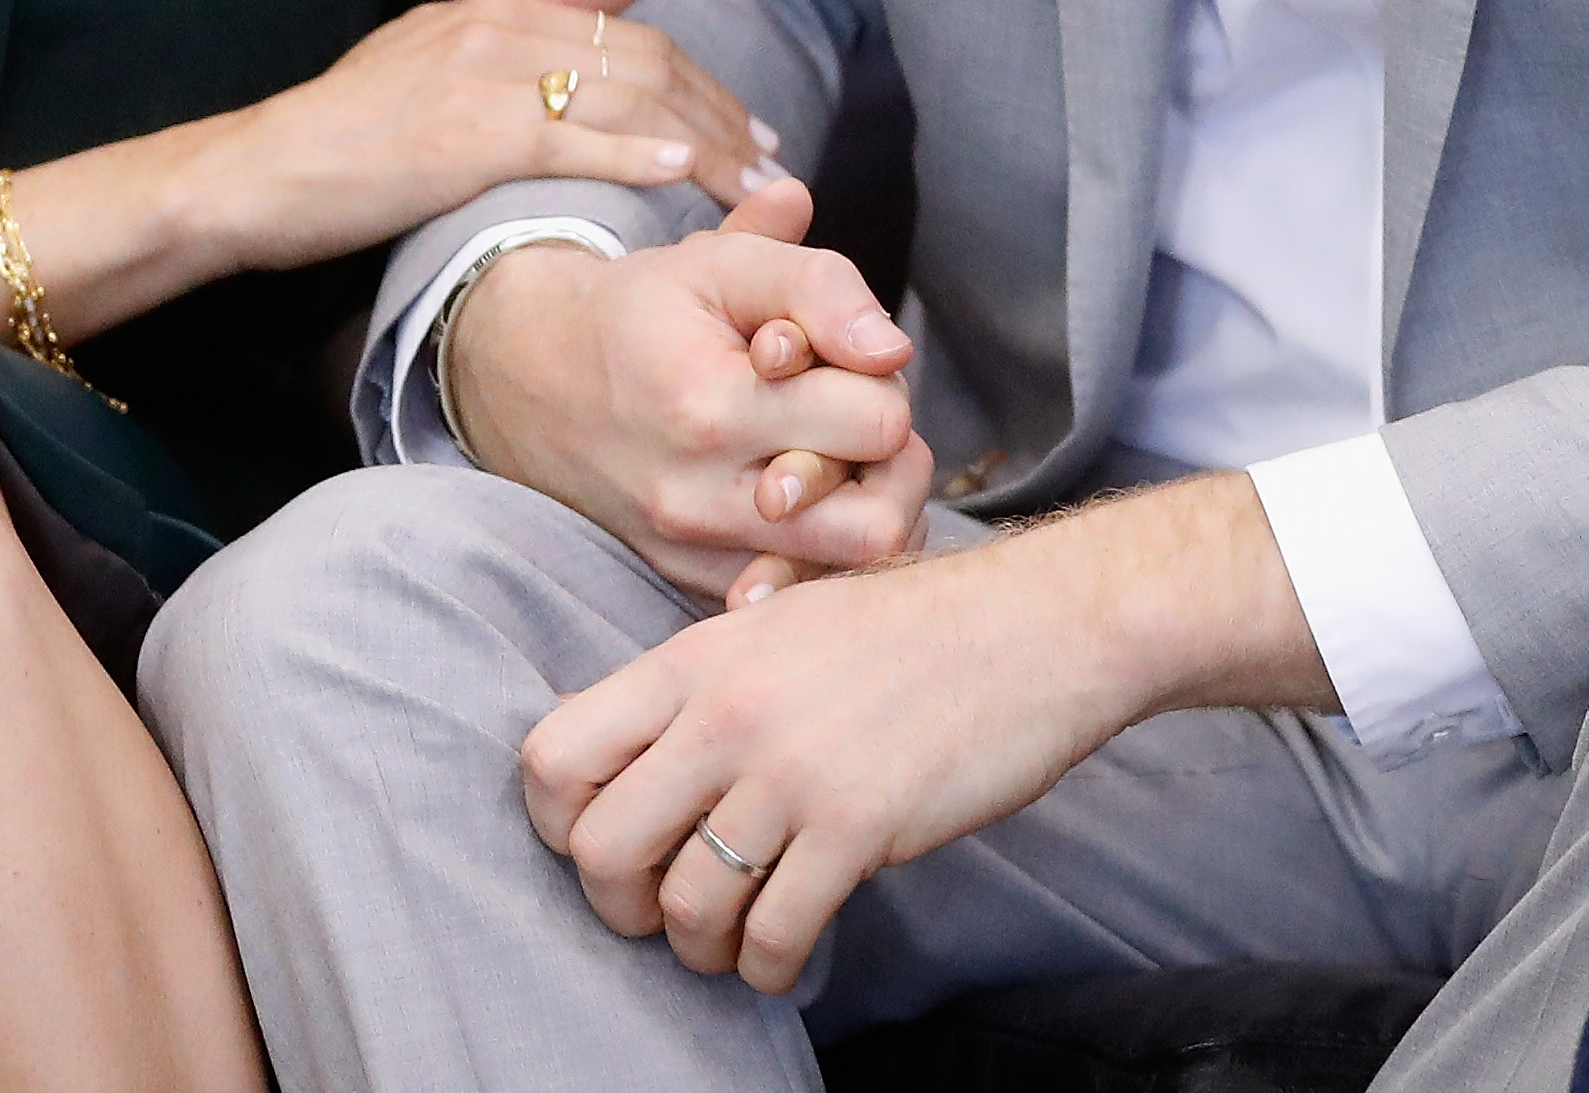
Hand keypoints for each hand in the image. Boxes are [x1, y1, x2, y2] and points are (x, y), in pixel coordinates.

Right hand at [202, 0, 779, 271]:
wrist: (262, 170)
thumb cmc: (347, 126)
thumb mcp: (436, 42)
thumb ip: (535, 5)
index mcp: (495, 11)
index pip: (628, 33)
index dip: (701, 77)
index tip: (748, 124)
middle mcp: (498, 32)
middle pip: (643, 63)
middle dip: (719, 112)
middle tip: (771, 159)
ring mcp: (484, 81)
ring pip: (623, 101)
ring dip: (701, 142)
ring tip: (751, 181)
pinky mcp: (467, 137)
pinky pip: (571, 140)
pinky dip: (634, 155)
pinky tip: (682, 175)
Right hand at [445, 175, 927, 601]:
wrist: (531, 369)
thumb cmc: (644, 310)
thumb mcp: (725, 263)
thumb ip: (820, 287)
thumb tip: (893, 351)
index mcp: (713, 409)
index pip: (877, 423)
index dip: (877, 377)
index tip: (836, 354)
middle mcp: (700, 498)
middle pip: (876, 521)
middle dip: (890, 460)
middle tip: (856, 413)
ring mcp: (693, 550)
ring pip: (843, 567)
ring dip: (862, 503)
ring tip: (835, 450)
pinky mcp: (688, 577)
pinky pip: (792, 587)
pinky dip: (818, 543)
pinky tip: (804, 491)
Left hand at [521, 491, 1225, 994]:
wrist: (1034, 629)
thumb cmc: (913, 629)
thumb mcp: (784, 622)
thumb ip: (709, 681)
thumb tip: (647, 752)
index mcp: (696, 659)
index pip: (554, 753)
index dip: (559, 821)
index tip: (605, 840)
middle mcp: (726, 713)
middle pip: (599, 847)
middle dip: (616, 904)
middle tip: (658, 911)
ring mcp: (790, 771)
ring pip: (684, 905)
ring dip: (698, 947)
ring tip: (730, 941)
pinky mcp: (856, 827)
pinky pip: (773, 934)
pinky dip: (768, 966)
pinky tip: (784, 956)